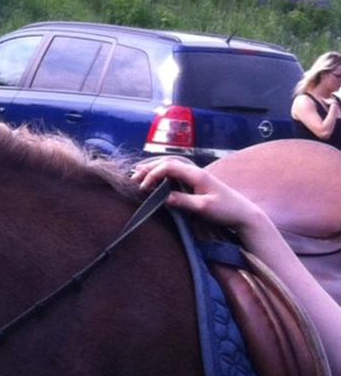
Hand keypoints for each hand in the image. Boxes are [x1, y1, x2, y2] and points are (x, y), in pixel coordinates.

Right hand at [129, 156, 270, 231]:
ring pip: (171, 165)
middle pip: (168, 162)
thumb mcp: (204, 208)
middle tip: (132, 177)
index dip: (153, 174)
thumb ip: (184, 201)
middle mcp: (196, 171)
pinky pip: (175, 172)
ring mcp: (196, 176)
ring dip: (154, 168)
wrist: (242, 213)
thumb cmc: (225, 210)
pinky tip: (154, 179)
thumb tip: (164, 198)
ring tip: (138, 174)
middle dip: (149, 168)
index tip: (142, 188)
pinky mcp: (196, 182)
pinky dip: (162, 173)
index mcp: (197, 174)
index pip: (169, 167)